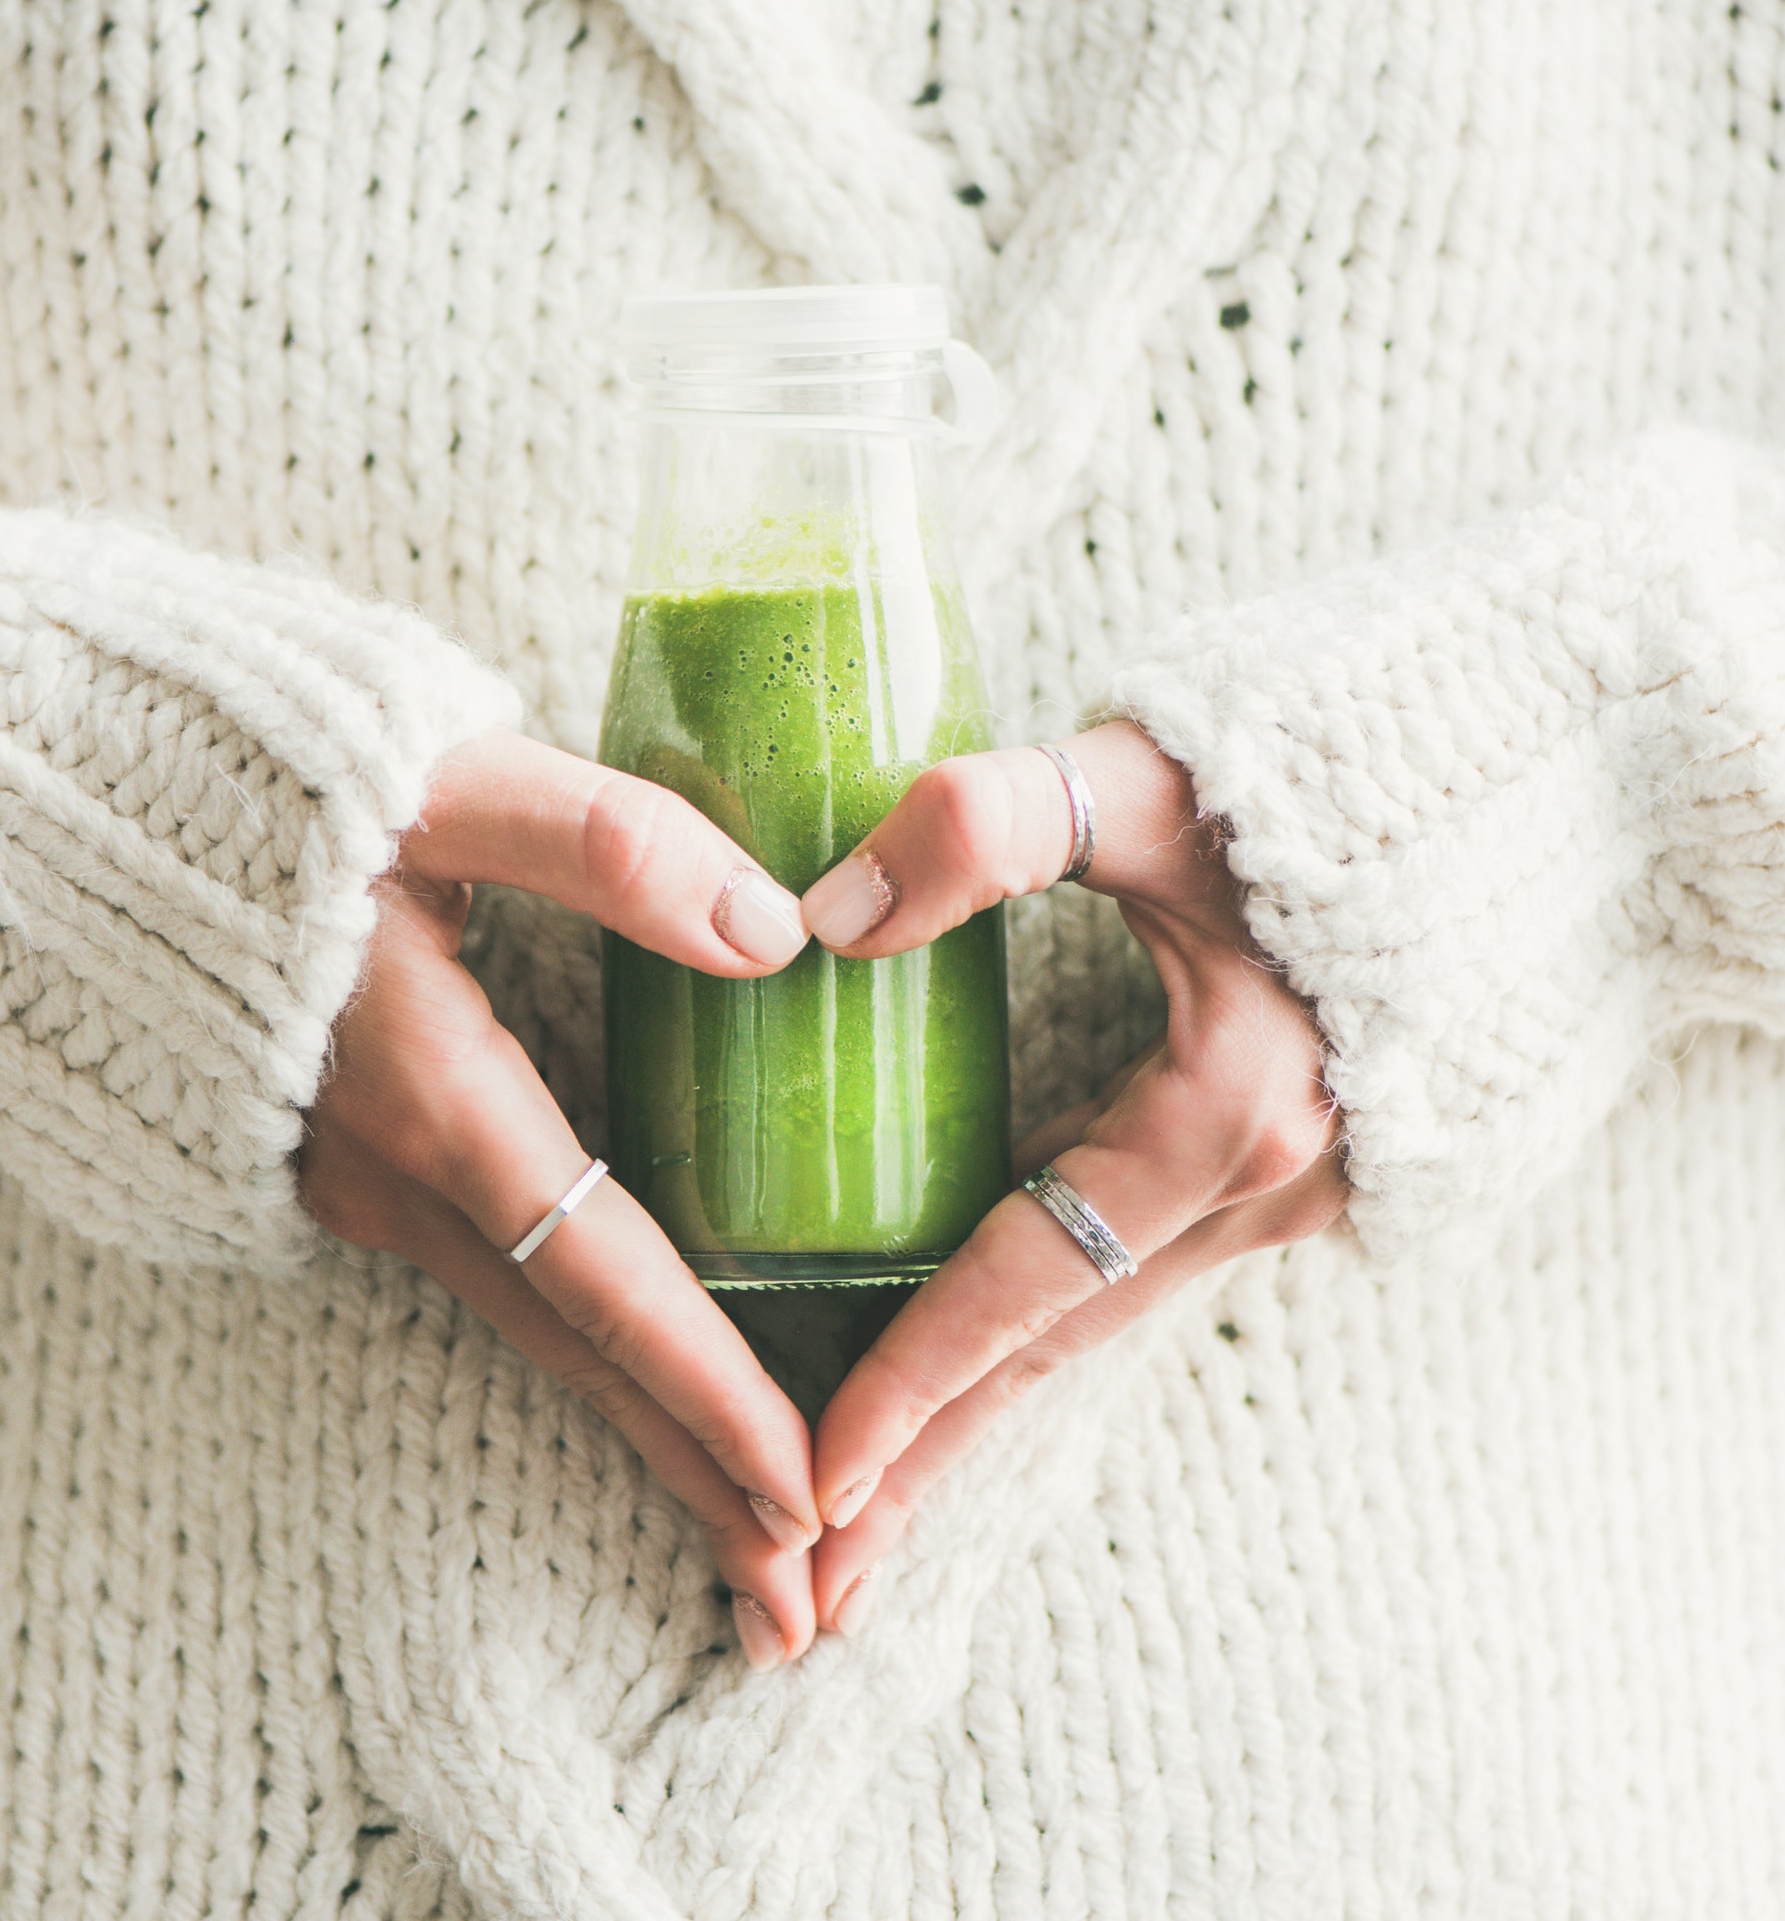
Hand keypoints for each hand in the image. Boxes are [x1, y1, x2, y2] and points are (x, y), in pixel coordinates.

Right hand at [298, 729, 822, 1665]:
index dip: (706, 1390)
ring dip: (642, 1430)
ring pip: (534, 1331)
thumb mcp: (443, 785)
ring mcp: (359, 1184)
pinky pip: (493, 1286)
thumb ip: (607, 848)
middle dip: (692, 1473)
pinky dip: (583, 1356)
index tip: (801, 1498)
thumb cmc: (265, 790)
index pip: (604, 1279)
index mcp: (437, 1097)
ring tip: (739, 1531)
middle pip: (577, 1353)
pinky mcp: (347, 1165)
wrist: (72, 823)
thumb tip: (774, 934)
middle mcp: (397, 1177)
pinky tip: (633, 1383)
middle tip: (797, 1606)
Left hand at [796, 723, 1346, 1635]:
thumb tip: (827, 915)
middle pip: (1052, 1348)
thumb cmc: (1339, 771)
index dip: (909, 1382)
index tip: (808, 1482)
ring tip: (880, 1494)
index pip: (1022, 1283)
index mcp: (1223, 1114)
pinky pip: (1137, 1270)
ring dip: (985, 1405)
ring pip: (1096, 1319)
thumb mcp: (1151, 781)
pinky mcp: (1291, 1163)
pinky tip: (987, 1345)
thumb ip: (984, 825)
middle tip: (812, 1578)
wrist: (1541, 784)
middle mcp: (1261, 1186)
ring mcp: (1288, 1187)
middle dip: (931, 1458)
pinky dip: (1048, 1328)